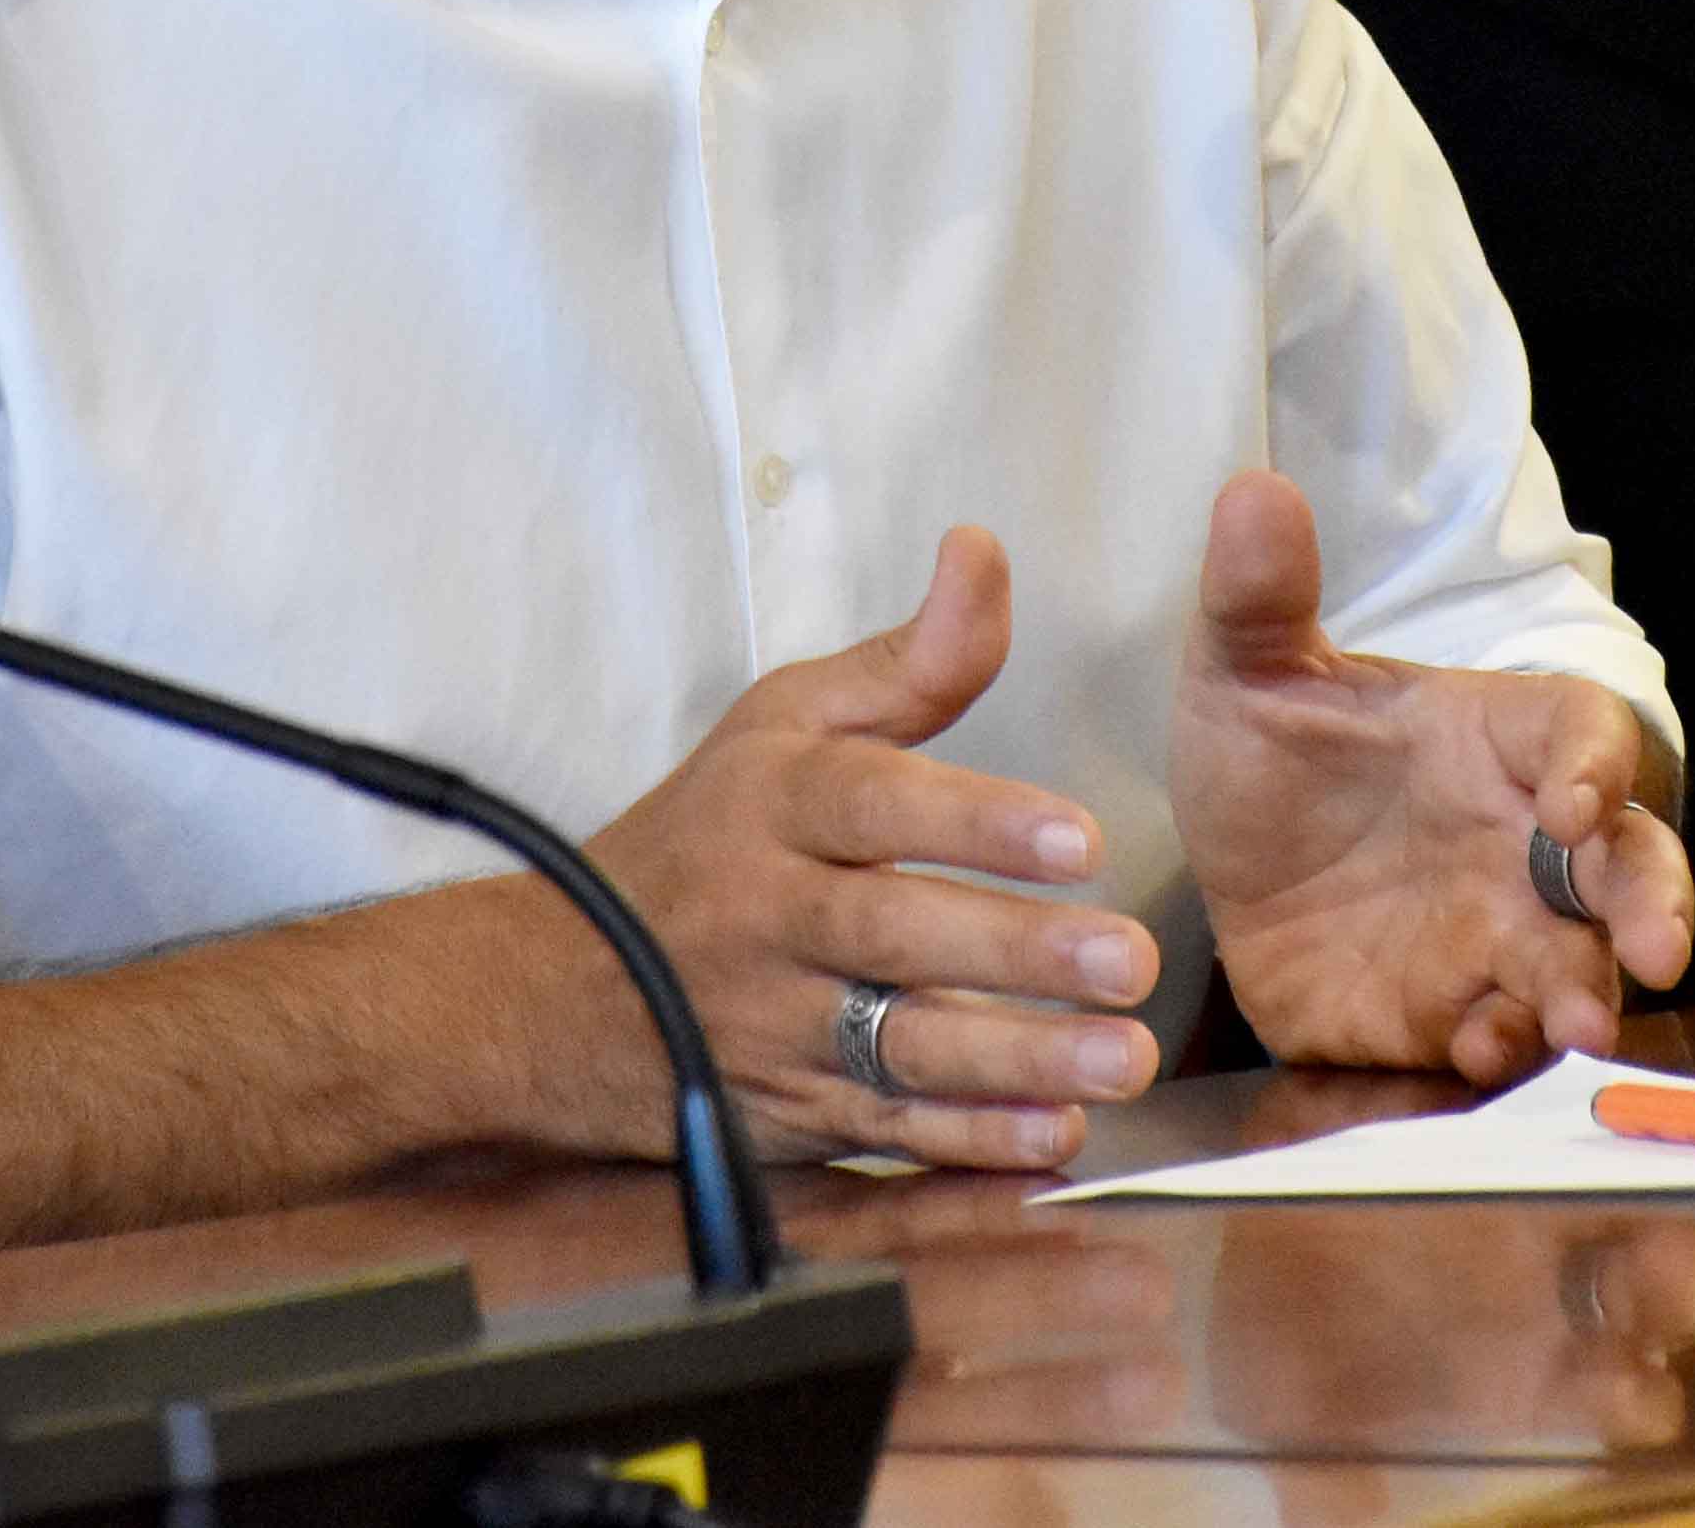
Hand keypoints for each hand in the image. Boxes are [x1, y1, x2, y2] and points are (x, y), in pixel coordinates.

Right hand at [581, 527, 1162, 1168]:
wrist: (560, 989)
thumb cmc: (708, 835)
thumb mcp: (786, 723)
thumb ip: (908, 659)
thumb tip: (983, 550)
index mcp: (774, 801)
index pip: (876, 802)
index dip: (978, 820)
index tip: (1085, 838)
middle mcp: (766, 913)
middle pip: (892, 932)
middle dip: (1017, 952)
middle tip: (1134, 960)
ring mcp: (771, 1023)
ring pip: (897, 1047)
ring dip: (1017, 1060)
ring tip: (1124, 1057)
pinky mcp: (783, 1112)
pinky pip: (883, 1133)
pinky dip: (967, 1143)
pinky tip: (1055, 1135)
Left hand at [1167, 472, 1693, 1083]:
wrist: (1230, 874)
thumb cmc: (1275, 754)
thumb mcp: (1247, 670)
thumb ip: (1260, 596)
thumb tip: (1253, 491)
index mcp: (1499, 741)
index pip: (1586, 733)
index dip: (1597, 766)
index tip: (1571, 805)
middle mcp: (1524, 845)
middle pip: (1630, 868)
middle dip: (1653, 905)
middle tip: (1656, 951)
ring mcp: (1498, 938)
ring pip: (1581, 967)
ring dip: (1587, 997)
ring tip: (1575, 1026)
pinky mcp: (1450, 1018)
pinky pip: (1498, 1042)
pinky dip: (1497, 1050)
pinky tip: (1470, 1051)